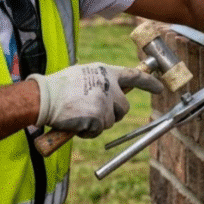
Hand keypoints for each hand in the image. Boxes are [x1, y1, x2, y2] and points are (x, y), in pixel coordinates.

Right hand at [28, 63, 163, 137]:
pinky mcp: (99, 117)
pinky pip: (98, 131)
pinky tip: (76, 123)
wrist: (43, 97)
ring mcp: (105, 101)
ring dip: (97, 123)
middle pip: (123, 107)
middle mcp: (109, 84)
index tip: (160, 88)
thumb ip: (99, 81)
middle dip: (113, 114)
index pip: (134, 76)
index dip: (149, 83)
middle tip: (95, 115)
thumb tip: (109, 91)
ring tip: (79, 115)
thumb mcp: (83, 75)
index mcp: (106, 71)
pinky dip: (88, 132)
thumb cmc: (58, 87)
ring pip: (111, 121)